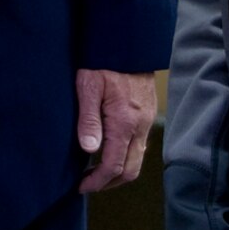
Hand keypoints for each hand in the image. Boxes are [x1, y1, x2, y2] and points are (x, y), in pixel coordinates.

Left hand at [75, 68, 155, 191]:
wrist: (127, 43)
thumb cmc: (103, 61)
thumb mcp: (88, 86)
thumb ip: (88, 119)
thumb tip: (89, 150)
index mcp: (124, 122)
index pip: (114, 165)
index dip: (97, 182)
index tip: (81, 187)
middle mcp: (140, 126)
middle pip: (130, 170)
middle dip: (108, 183)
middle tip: (87, 184)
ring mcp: (146, 121)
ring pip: (137, 160)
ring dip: (117, 171)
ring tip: (94, 171)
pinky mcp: (147, 115)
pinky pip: (140, 146)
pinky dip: (125, 157)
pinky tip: (108, 151)